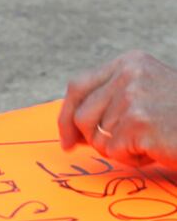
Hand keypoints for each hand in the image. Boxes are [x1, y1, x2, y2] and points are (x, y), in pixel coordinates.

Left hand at [58, 50, 176, 168]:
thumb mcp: (145, 94)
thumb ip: (111, 100)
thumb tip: (69, 130)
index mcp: (129, 62)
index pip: (77, 86)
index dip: (65, 116)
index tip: (67, 140)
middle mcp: (128, 74)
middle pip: (80, 116)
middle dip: (92, 139)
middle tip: (120, 146)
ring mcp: (133, 97)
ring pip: (96, 138)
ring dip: (119, 149)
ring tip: (149, 140)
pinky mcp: (138, 123)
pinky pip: (114, 152)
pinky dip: (133, 158)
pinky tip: (156, 148)